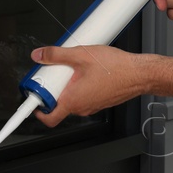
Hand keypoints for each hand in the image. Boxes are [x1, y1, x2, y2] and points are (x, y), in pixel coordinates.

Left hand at [28, 44, 145, 126]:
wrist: (140, 73)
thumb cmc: (117, 69)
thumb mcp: (81, 55)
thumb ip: (56, 55)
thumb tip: (39, 55)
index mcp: (73, 100)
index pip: (48, 118)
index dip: (36, 110)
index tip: (32, 101)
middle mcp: (82, 107)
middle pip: (58, 104)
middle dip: (53, 89)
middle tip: (55, 73)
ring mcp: (92, 105)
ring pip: (72, 99)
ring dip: (68, 86)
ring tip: (74, 69)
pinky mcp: (100, 101)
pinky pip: (84, 96)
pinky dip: (81, 86)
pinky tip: (87, 71)